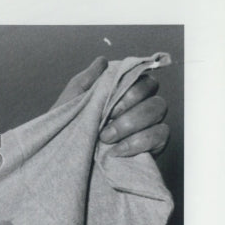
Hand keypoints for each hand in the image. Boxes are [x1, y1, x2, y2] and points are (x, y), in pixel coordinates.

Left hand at [54, 56, 169, 156]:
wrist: (64, 163)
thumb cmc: (67, 131)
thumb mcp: (69, 104)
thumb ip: (85, 81)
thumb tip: (102, 62)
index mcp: (122, 92)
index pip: (140, 76)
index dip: (127, 88)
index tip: (105, 106)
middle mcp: (139, 104)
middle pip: (152, 89)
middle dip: (128, 105)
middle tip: (104, 123)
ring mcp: (148, 124)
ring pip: (158, 108)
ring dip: (131, 123)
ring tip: (105, 139)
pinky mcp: (152, 145)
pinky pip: (161, 134)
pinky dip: (139, 141)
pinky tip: (117, 151)